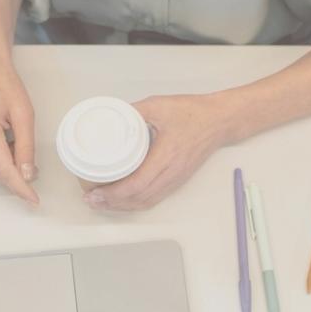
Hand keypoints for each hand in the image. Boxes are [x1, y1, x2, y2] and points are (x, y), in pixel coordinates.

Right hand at [0, 45, 38, 203]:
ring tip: (15, 147)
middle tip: (30, 161)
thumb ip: (26, 146)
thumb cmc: (6, 85)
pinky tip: (4, 146)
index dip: (20, 187)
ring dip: (2, 169)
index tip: (33, 199)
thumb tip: (28, 174)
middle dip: (13, 175)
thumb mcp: (25, 114)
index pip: (3, 170)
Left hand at [85, 94, 231, 210]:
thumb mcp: (158, 105)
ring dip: (123, 206)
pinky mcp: (178, 180)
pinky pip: (155, 198)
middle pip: (139, 198)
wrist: (220, 120)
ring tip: (102, 202)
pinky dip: (137, 203)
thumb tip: (110, 117)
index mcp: (167, 155)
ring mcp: (176, 179)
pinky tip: (123, 200)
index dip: (114, 193)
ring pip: (147, 202)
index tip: (95, 193)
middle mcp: (172, 172)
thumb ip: (133, 111)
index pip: (138, 184)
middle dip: (113, 203)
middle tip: (91, 200)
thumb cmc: (192, 112)